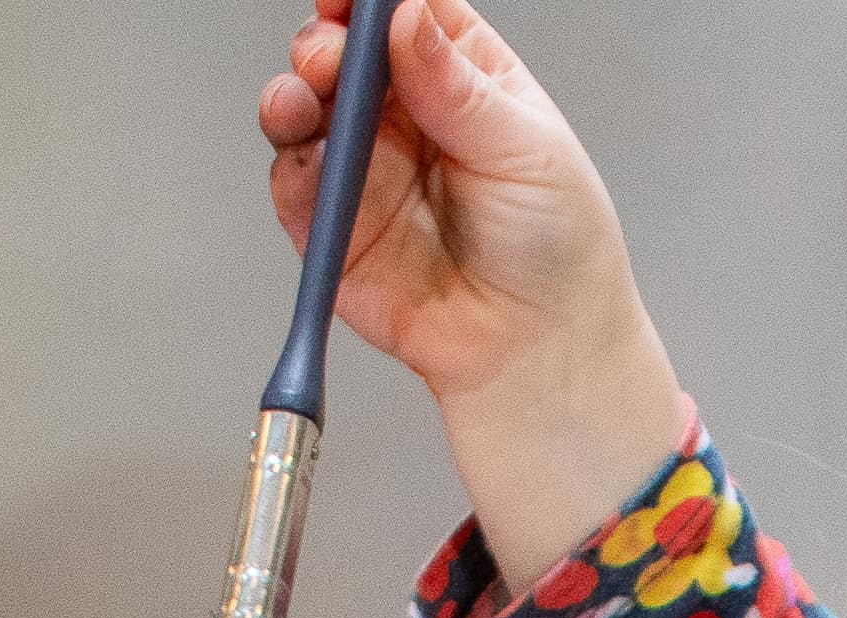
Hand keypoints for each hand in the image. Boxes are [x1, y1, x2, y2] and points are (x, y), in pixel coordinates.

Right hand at [260, 0, 688, 575]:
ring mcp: (366, 169)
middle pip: (347, 54)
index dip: (374, 1)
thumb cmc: (555, 250)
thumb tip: (407, 19)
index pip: (408, 15)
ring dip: (294, 96)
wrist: (537, 354)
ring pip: (308, 111)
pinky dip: (291, 166)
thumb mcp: (525, 150)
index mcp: (462, 77)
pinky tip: (305, 157)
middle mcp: (406, 116)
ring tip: (302, 99)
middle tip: (329, 56)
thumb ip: (457, 86)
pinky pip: (295, 185)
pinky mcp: (333, 227)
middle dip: (327, 45)